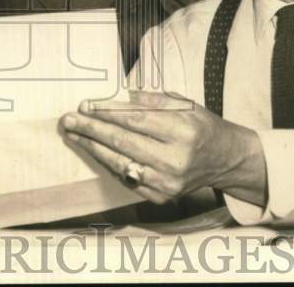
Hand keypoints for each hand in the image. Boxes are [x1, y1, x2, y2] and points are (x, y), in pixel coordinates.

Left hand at [60, 90, 266, 206]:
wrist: (224, 159)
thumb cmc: (201, 126)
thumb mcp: (184, 104)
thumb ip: (153, 100)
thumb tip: (118, 96)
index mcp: (182, 132)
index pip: (136, 120)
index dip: (107, 112)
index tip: (86, 105)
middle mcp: (175, 160)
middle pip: (123, 141)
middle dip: (92, 130)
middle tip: (69, 119)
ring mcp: (167, 182)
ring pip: (120, 162)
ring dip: (93, 147)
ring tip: (74, 134)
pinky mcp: (161, 196)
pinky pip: (126, 177)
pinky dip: (108, 163)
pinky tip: (94, 150)